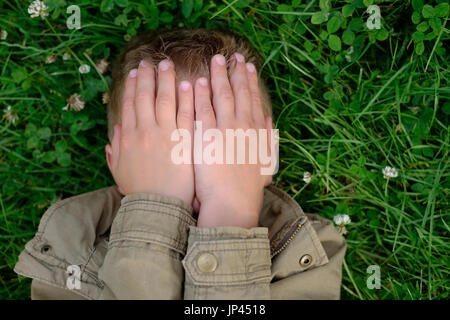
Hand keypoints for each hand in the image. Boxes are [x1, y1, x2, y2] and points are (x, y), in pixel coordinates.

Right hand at [105, 59, 194, 205]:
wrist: (158, 207)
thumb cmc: (140, 192)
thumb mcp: (120, 171)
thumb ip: (114, 150)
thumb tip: (114, 131)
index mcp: (128, 137)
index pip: (130, 104)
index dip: (132, 86)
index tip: (134, 73)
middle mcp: (145, 131)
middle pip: (145, 96)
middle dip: (147, 76)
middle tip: (150, 61)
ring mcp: (166, 134)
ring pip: (165, 100)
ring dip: (166, 80)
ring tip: (168, 65)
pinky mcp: (185, 141)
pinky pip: (186, 114)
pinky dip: (186, 98)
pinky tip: (188, 84)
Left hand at [193, 53, 275, 227]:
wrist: (233, 204)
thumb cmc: (249, 188)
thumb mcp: (267, 163)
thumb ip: (269, 139)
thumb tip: (270, 121)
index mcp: (258, 132)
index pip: (253, 99)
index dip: (250, 81)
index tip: (247, 66)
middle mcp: (243, 126)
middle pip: (239, 93)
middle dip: (235, 72)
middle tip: (232, 56)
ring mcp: (225, 130)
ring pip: (221, 96)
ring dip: (218, 76)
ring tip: (215, 60)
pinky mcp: (206, 137)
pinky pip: (202, 110)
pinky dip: (199, 94)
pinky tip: (195, 81)